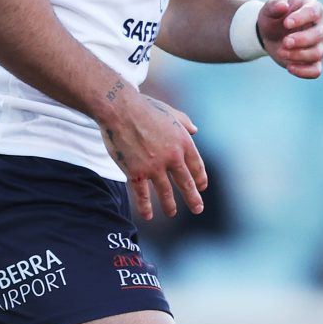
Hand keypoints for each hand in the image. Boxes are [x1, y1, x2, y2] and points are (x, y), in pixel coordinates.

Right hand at [97, 88, 206, 221]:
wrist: (120, 110)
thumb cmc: (144, 107)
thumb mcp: (170, 112)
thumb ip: (184, 122)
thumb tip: (195, 130)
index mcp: (183, 142)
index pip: (196, 166)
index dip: (200, 179)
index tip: (202, 187)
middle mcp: (172, 157)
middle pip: (186, 183)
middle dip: (193, 198)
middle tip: (198, 209)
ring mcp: (154, 167)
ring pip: (166, 192)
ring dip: (170, 205)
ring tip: (172, 213)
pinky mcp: (136, 173)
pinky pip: (142, 195)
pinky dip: (145, 207)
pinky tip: (148, 216)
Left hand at [257, 0, 322, 79]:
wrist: (269, 35)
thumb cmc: (274, 18)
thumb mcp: (269, 9)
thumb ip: (275, 5)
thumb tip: (283, 6)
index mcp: (313, 9)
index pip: (314, 12)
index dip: (301, 18)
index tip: (286, 23)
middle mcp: (320, 27)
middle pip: (318, 34)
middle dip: (300, 40)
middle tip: (284, 42)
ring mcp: (319, 45)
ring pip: (317, 53)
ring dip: (298, 55)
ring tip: (280, 52)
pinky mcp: (314, 61)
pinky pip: (316, 70)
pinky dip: (304, 72)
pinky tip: (289, 68)